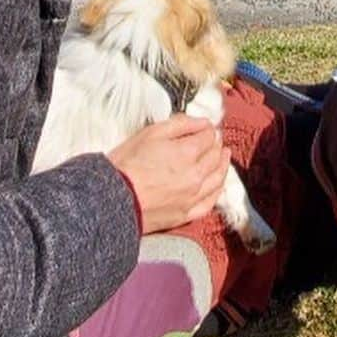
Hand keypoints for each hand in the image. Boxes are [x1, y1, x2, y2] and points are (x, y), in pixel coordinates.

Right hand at [108, 114, 230, 233]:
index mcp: (188, 153)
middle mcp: (196, 175)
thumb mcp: (151, 133)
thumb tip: (203, 122)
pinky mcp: (186, 215)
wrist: (112, 200)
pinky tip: (218, 185)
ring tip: (224, 156)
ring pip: (217, 179)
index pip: (208, 137)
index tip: (206, 128)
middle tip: (215, 140)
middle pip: (215, 156)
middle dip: (216, 145)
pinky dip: (217, 190)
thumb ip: (180, 124)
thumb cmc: (127, 163)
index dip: (208, 130)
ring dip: (222, 165)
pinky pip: (209, 202)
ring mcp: (193, 197)